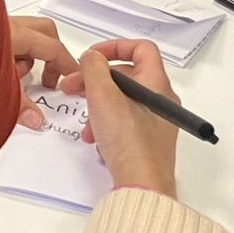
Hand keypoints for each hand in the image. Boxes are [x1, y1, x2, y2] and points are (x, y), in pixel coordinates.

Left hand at [9, 15, 79, 129]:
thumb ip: (18, 105)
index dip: (67, 65)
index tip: (75, 80)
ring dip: (28, 57)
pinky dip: (11, 54)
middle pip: (44, 32)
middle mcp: (3, 22)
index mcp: (13, 32)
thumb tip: (36, 119)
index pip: (53, 46)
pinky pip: (6, 38)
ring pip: (24, 34)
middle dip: (52, 56)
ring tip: (17, 81)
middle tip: (49, 80)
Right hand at [59, 40, 178, 197]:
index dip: (114, 47)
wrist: (141, 185)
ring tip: (83, 120)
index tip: (92, 57)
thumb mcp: (103, 96)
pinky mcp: (148, 141)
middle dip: (95, 79)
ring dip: (97, 104)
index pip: (141, 48)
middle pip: (126, 75)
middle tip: (72, 86)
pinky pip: (124, 121)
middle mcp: (160, 100)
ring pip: (121, 100)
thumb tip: (92, 57)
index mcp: (156, 83)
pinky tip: (93, 138)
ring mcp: (156, 122)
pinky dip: (105, 123)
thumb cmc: (127, 140)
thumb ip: (94, 68)